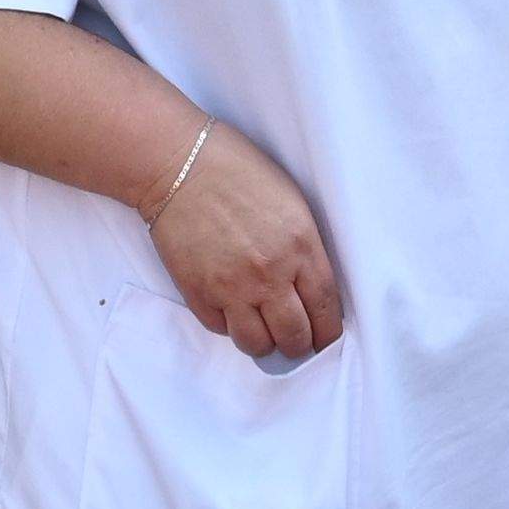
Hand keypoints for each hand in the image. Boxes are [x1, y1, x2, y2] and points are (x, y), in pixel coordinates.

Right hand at [156, 138, 345, 359]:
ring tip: (263, 328)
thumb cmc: (238, 171)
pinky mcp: (198, 293)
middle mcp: (269, 274)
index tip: (326, 338)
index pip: (326, 308)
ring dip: (264, 341)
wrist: (179, 164)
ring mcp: (231, 288)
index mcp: (300, 246)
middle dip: (300, 344)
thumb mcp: (292, 202)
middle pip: (295, 336)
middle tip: (296, 339)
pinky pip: (221, 330)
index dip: (329, 332)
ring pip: (257, 344)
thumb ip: (305, 249)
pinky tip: (232, 308)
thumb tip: (311, 290)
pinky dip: (230, 325)